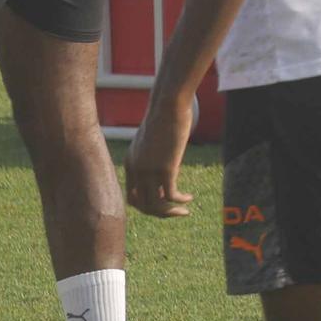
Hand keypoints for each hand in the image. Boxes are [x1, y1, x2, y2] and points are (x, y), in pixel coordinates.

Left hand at [126, 93, 196, 218]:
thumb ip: (151, 157)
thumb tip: (160, 169)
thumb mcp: (151, 142)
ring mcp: (149, 169)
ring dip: (170, 212)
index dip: (146, 206)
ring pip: (154, 205)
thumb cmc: (162, 121)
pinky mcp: (165, 167)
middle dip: (159, 213)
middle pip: (141, 205)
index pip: (131, 196)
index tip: (162, 205)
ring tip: (184, 211)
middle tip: (175, 212)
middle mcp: (136, 169)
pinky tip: (189, 198)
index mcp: (130, 163)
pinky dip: (180, 201)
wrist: (167, 107)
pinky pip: (170, 195)